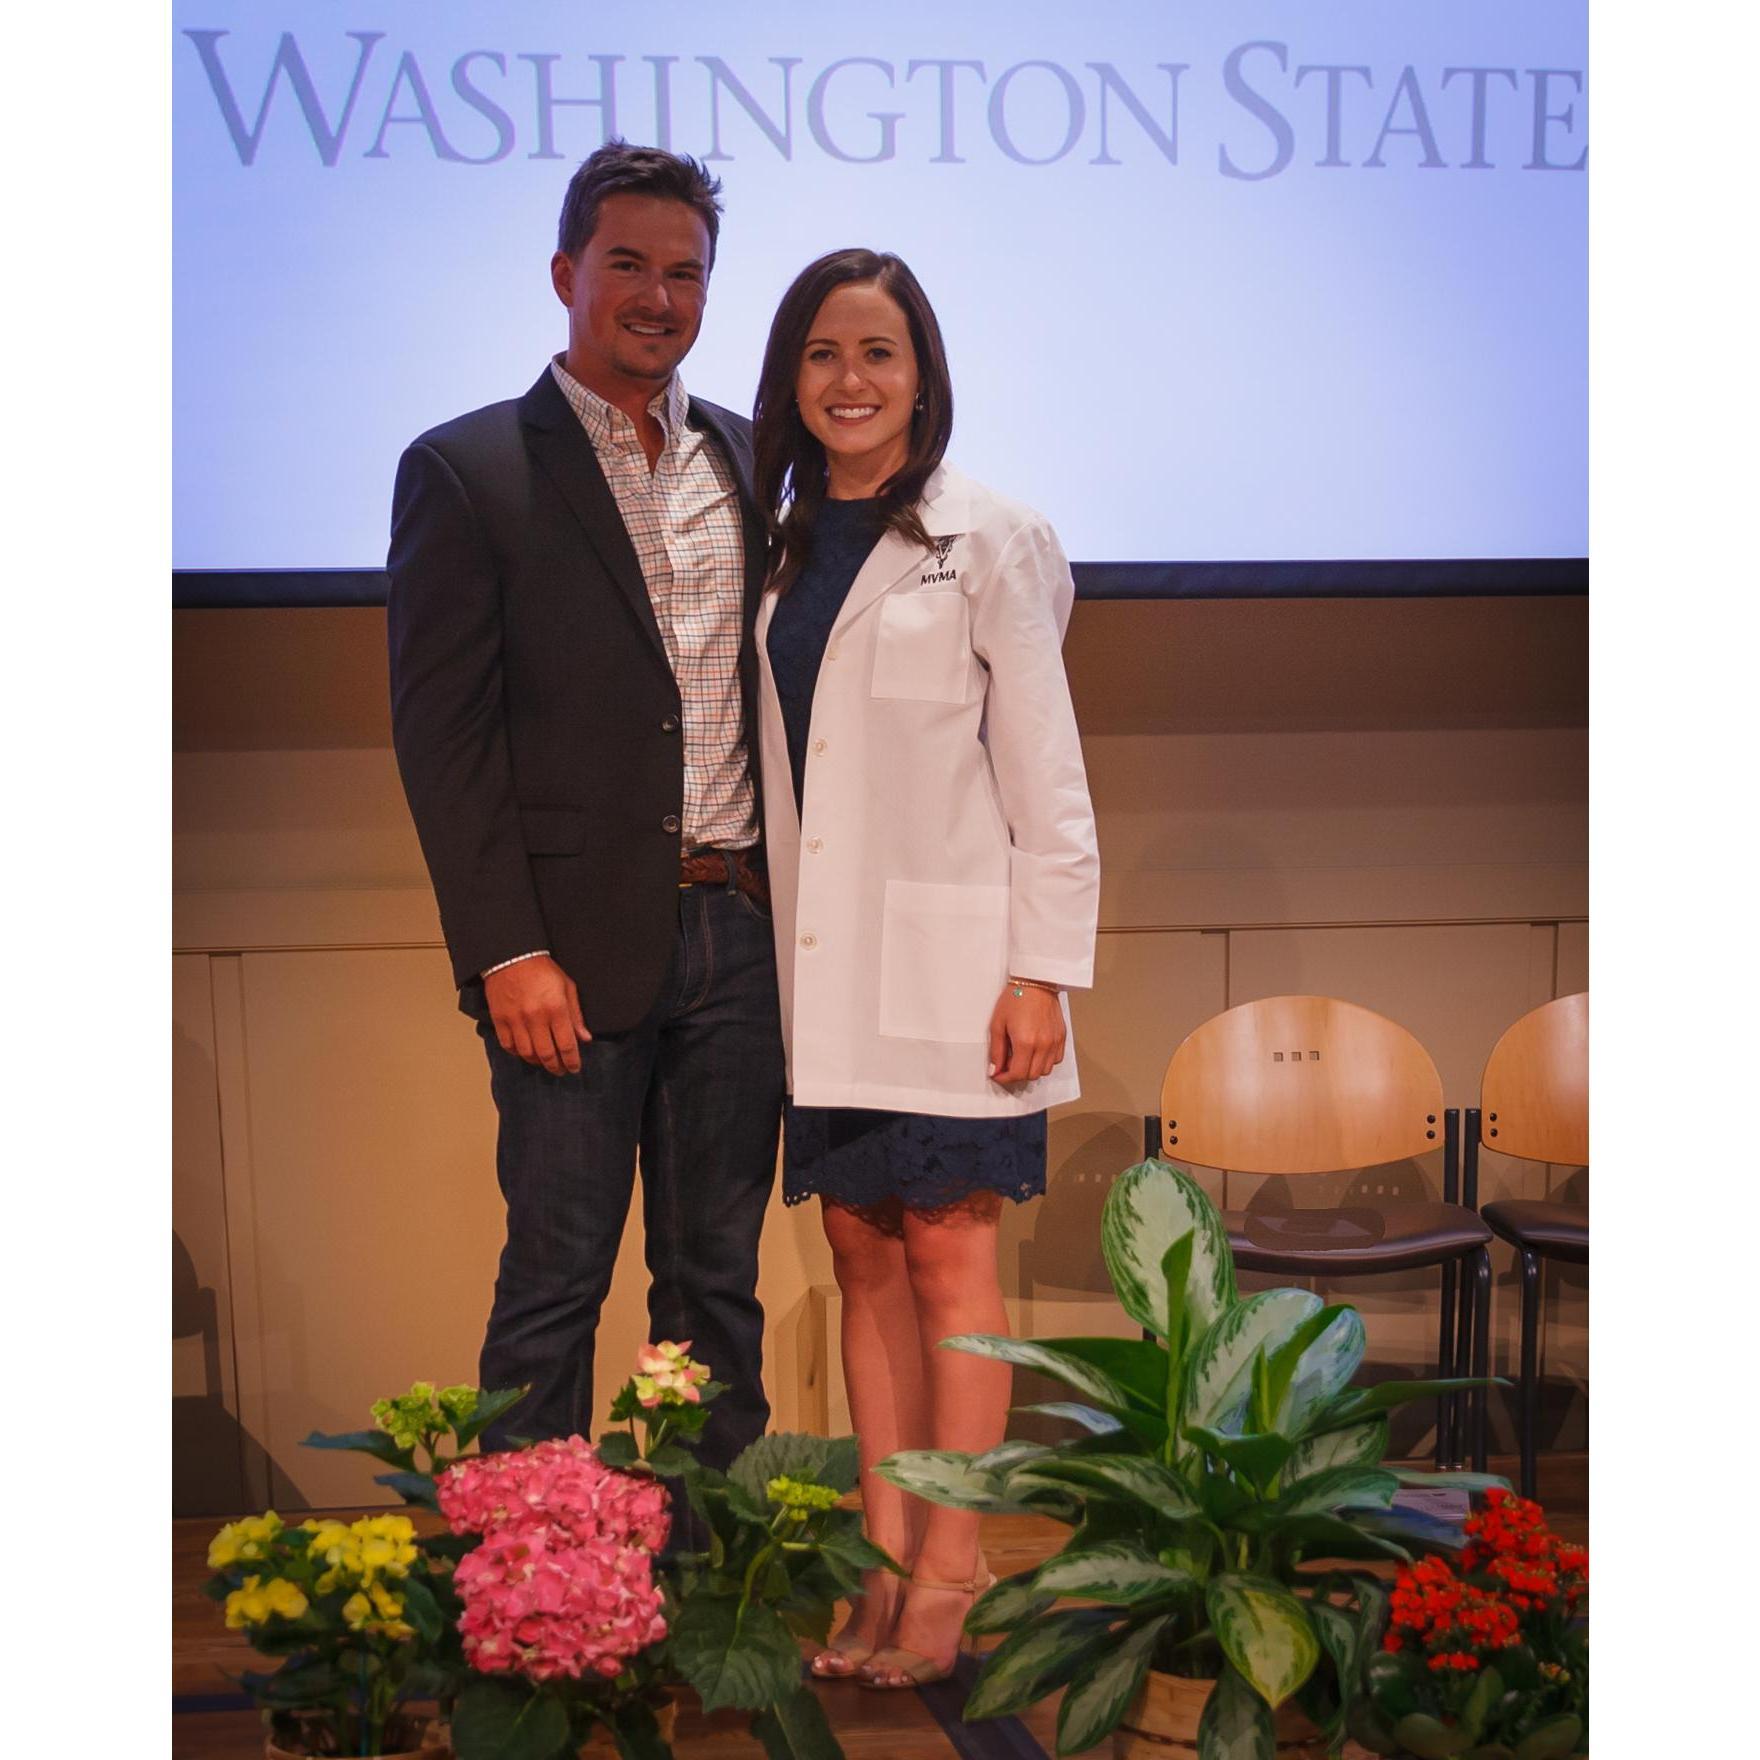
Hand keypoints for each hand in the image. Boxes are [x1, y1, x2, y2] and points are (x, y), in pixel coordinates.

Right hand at [485, 956, 591, 1074]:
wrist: (512, 956)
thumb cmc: (542, 969)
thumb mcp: (567, 987)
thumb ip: (576, 1015)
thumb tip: (584, 1038)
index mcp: (555, 1009)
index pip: (567, 1045)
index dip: (572, 1061)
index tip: (574, 1068)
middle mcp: (535, 1018)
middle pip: (547, 1054)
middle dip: (556, 1066)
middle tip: (561, 1070)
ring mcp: (516, 1020)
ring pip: (527, 1053)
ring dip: (538, 1062)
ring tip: (545, 1063)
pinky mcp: (500, 1020)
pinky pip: (508, 1045)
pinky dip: (518, 1053)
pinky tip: (526, 1053)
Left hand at [987, 985, 1065, 1085]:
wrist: (1036, 981)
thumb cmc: (1015, 998)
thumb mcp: (997, 1023)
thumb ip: (997, 1050)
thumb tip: (995, 1068)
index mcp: (1026, 1042)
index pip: (1017, 1073)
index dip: (1005, 1078)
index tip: (998, 1074)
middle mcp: (1043, 1045)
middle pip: (1032, 1075)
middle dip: (1017, 1074)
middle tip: (1007, 1065)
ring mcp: (1054, 1042)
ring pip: (1045, 1070)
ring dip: (1032, 1069)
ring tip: (1021, 1057)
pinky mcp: (1062, 1037)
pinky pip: (1056, 1060)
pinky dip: (1045, 1061)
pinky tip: (1035, 1052)